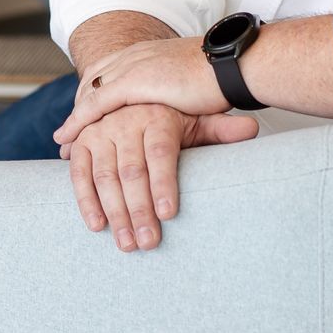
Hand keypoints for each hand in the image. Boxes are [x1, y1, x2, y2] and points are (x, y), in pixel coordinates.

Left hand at [54, 36, 228, 147]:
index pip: (110, 71)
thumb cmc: (225, 76)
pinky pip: (95, 105)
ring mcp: (131, 67)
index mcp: (149, 53)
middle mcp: (134, 56)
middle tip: (66, 136)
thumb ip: (181, 93)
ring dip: (76, 122)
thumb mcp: (194, 83)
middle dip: (79, 109)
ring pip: (90, 95)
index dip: (95, 94)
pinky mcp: (132, 83)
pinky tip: (69, 141)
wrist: (233, 65)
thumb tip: (186, 106)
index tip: (86, 116)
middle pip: (93, 82)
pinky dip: (79, 123)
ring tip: (63, 145)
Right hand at [65, 103, 257, 251]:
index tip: (168, 214)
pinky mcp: (82, 142)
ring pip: (105, 176)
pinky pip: (79, 173)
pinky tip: (96, 225)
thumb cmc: (170, 114)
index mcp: (157, 117)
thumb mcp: (195, 117)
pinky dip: (85, 200)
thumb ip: (220, 128)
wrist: (129, 88)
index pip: (160, 153)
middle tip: (148, 243)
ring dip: (114, 213)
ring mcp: (101, 132)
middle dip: (139, 210)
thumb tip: (253, 130)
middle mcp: (125, 122)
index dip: (163, 184)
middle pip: (132, 170)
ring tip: (127, 244)